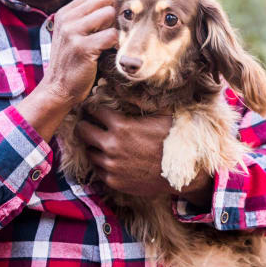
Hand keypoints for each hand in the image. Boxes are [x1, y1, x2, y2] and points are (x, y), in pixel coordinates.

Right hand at [17, 0, 117, 141]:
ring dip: (114, 29)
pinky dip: (115, 45)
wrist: (57, 89)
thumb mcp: (72, 34)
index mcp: (65, 12)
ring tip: (107, 43)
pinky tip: (107, 53)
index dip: (108, 4)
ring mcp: (73, 32)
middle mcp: (67, 18)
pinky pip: (111, 35)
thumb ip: (86, 16)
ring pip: (109, 13)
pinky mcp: (82, 48)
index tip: (107, 22)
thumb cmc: (71, 62)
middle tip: (108, 32)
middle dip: (113, 13)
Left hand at [76, 106, 213, 207]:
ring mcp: (111, 165)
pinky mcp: (113, 181)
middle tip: (87, 123)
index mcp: (121, 126)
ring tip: (100, 142)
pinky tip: (109, 158)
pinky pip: (98, 169)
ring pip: (89, 151)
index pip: (94, 111)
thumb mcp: (160, 115)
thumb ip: (140, 102)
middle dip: (84, 125)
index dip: (92, 108)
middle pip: (83, 131)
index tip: (92, 108)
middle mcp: (111, 146)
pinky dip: (101, 163)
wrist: (182, 174)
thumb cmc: (173, 141)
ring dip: (93, 145)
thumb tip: (128, 86)